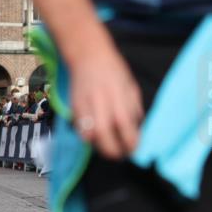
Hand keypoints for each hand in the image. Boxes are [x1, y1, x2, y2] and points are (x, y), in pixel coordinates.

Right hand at [68, 42, 142, 158]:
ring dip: (100, 147)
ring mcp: (84, 106)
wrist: (88, 56)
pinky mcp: (74, 108)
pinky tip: (96, 137)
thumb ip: (133, 109)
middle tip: (121, 154)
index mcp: (118, 97)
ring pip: (89, 136)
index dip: (130, 143)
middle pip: (104, 135)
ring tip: (109, 147)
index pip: (125, 127)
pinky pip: (80, 130)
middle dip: (113, 151)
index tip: (135, 149)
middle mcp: (100, 103)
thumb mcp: (131, 87)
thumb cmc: (113, 70)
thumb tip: (137, 129)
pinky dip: (88, 138)